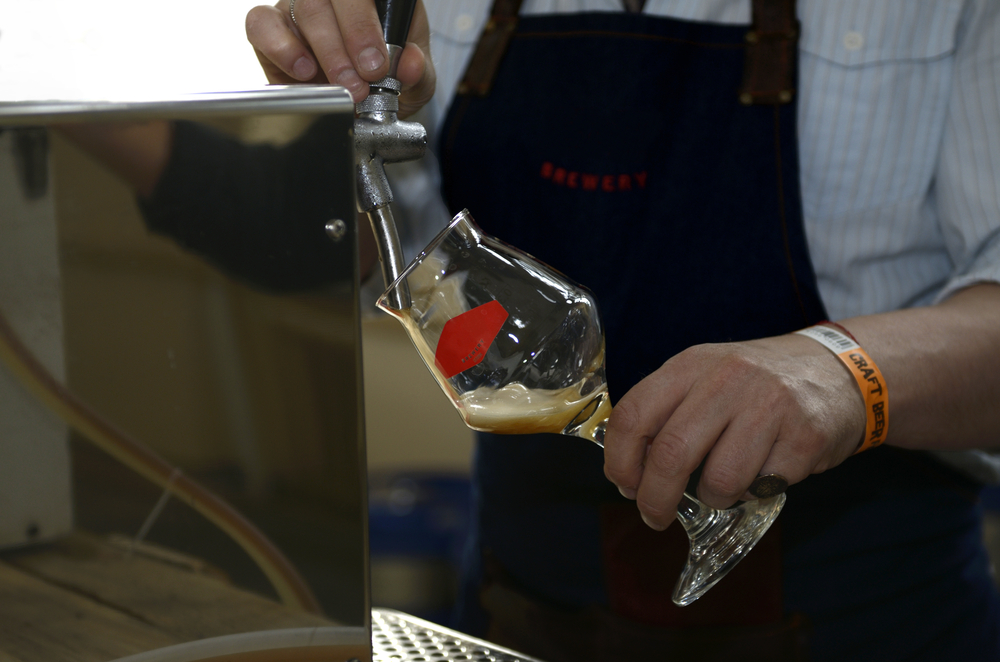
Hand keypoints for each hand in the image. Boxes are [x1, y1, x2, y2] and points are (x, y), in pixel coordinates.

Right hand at [245, 0, 434, 116]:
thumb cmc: (389, 85)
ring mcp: (304, 7)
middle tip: (362, 83)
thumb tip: (410, 63)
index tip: (378, 64)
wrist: (359, 111)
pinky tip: (304, 72)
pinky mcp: (273, 28)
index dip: (368, 23)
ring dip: (325, 51)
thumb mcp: (416, 84)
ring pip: (305, 7)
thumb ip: (419, 74)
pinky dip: (281, 47)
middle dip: (350, 41)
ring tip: (342, 87)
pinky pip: (261, 23)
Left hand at [603, 333, 865, 530]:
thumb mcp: (706, 376)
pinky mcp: (806, 435)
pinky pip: (764, 487)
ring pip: (720, 480)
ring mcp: (770, 404)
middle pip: (671, 453)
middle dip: (655, 498)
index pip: (634, 414)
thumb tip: (628, 470)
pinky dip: (757, 492)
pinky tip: (765, 471)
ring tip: (724, 487)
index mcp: (691, 364)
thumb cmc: (756, 383)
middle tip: (655, 516)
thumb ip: (667, 412)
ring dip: (715, 498)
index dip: (620, 459)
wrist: (838, 368)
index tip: (624, 484)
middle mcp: (728, 378)